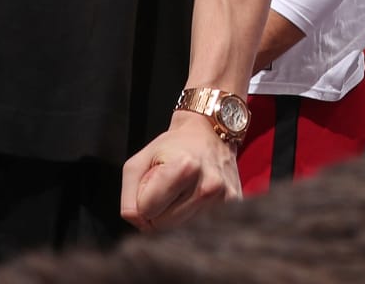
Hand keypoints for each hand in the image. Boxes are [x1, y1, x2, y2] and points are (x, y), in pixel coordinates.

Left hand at [119, 111, 240, 232]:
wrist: (209, 133)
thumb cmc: (172, 146)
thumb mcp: (139, 161)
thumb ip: (129, 194)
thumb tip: (137, 222)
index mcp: (185, 168)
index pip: (146, 210)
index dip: (143, 200)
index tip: (151, 185)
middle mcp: (209, 186)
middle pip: (163, 226)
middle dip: (157, 212)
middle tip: (166, 189)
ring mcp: (225, 199)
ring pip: (181, 230)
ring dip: (174, 217)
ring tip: (181, 192)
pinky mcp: (235, 207)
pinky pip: (200, 229)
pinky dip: (191, 218)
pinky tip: (194, 198)